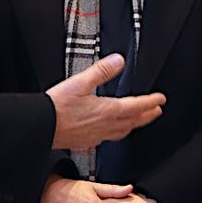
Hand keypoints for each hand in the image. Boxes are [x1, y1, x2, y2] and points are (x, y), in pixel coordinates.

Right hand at [46, 54, 165, 149]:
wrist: (40, 127)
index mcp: (107, 110)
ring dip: (135, 124)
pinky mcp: (88, 141)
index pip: (136, 106)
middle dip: (148, 115)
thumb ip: (101, 71)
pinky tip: (114, 130)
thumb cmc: (56, 107)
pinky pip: (110, 137)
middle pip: (134, 121)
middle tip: (157, 111)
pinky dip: (119, 131)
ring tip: (140, 120)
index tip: (161, 99)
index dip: (151, 102)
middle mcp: (105, 125)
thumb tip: (118, 61)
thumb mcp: (80, 82)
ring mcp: (97, 135)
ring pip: (123, 131)